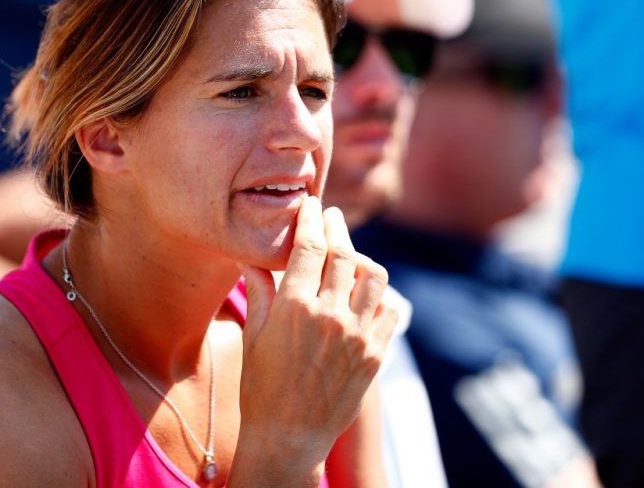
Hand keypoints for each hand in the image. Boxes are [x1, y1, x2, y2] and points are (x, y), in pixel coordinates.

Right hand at [230, 196, 397, 484]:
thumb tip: (253, 255)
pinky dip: (381, 296)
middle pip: (343, 252)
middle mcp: (330, 315)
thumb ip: (259, 290)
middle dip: (337, 227)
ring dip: (363, 259)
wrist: (288, 438)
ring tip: (351, 256)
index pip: (309, 245)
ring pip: (374, 276)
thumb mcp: (252, 335)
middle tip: (332, 216)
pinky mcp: (375, 354)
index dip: (311, 219)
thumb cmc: (260, 386)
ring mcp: (357, 335)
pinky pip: (390, 310)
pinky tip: (368, 294)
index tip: (311, 204)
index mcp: (294, 306)